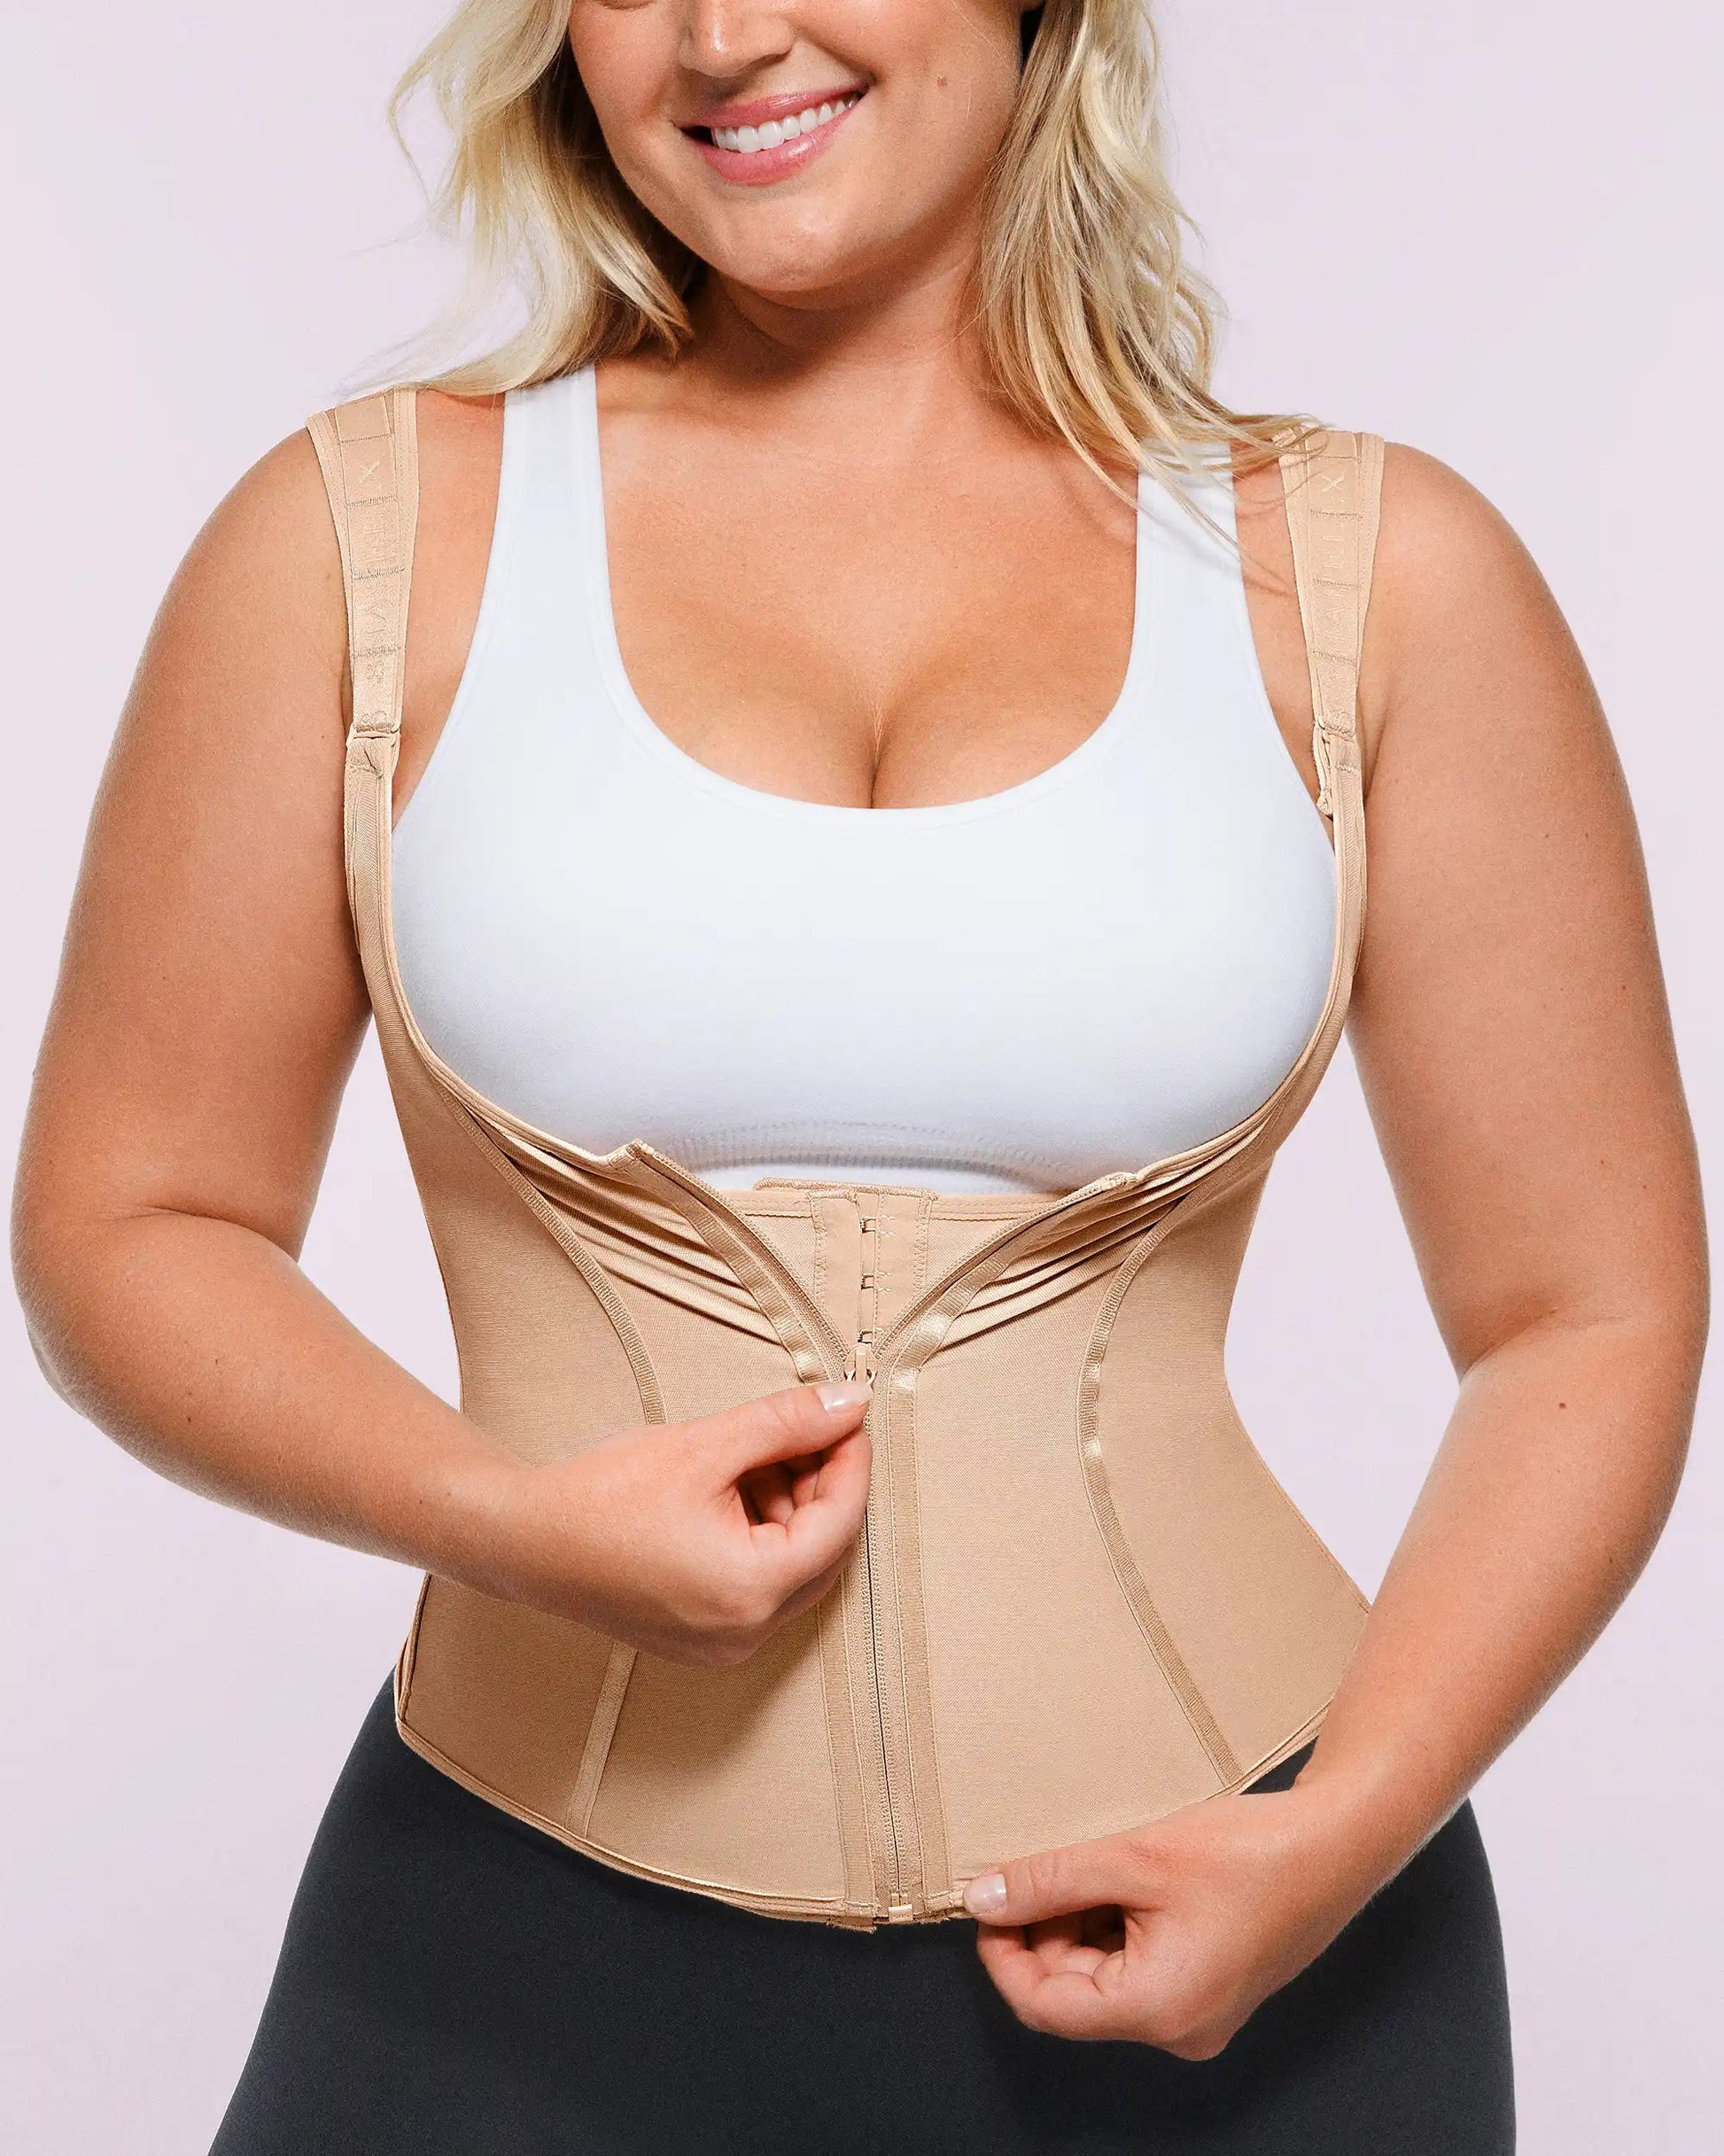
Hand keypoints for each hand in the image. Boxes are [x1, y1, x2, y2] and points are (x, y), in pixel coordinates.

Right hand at [453, 1376, 872, 1663]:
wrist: (525, 1539)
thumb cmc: (603, 1496)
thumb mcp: (707, 1445)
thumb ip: (788, 1423)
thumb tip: (850, 1403)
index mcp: (751, 1592)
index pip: (839, 1523)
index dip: (851, 1462)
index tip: (848, 1415)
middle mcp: (745, 1634)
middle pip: (822, 1550)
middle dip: (819, 1483)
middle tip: (806, 1426)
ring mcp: (723, 1645)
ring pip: (793, 1566)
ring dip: (788, 1505)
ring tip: (752, 1452)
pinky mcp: (702, 1638)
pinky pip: (759, 1583)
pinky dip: (760, 1533)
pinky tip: (732, 1487)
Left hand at [963, 1774, 1395, 2055]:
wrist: (1335, 1844)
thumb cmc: (1247, 1852)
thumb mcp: (1131, 1857)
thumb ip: (1048, 1881)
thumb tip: (983, 1898)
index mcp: (1157, 2011)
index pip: (1043, 2005)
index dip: (1004, 1950)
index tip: (991, 1898)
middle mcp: (1178, 2029)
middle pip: (1073, 1991)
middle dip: (1047, 1927)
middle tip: (1049, 1863)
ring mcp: (1198, 2014)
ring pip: (1104, 1976)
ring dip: (1084, 1921)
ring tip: (1103, 1860)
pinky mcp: (1210, 1989)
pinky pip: (1140, 1968)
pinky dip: (1119, 1924)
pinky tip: (1132, 1875)